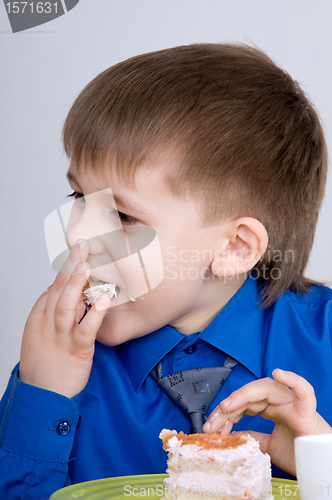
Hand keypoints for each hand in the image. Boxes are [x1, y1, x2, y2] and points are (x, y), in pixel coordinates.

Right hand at [19, 240, 110, 398]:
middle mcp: (46, 323)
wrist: (42, 396)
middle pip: (58, 289)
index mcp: (39, 317)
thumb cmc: (46, 363)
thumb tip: (72, 294)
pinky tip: (106, 299)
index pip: (53, 287)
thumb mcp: (43, 334)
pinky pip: (85, 329)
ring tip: (87, 263)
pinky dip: (95, 313)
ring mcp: (60, 337)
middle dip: (70, 265)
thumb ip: (57, 313)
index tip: (81, 251)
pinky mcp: (75, 351)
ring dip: (76, 283)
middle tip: (82, 243)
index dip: (67, 268)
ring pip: (65, 305)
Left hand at [203, 369, 331, 475]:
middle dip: (227, 408)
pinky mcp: (307, 410)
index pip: (243, 403)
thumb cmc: (299, 455)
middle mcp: (280, 402)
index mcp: (271, 408)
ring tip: (227, 406)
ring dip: (243, 395)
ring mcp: (293, 403)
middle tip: (211, 424)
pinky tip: (279, 374)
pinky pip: (303, 390)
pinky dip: (293, 380)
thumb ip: (251, 437)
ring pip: (266, 388)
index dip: (225, 413)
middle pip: (248, 395)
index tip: (210, 426)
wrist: (320, 468)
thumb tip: (230, 434)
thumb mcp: (267, 447)